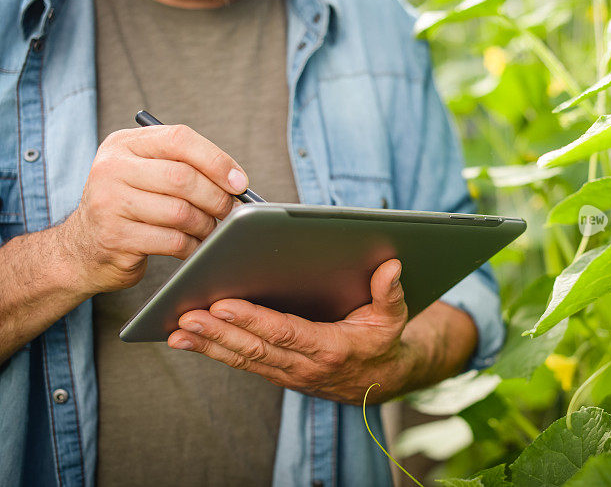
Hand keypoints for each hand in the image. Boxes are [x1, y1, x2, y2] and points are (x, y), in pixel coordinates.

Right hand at [61, 124, 247, 294]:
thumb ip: (183, 167)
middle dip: (217, 197)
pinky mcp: (116, 238)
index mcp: (124, 144)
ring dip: (206, 225)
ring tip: (211, 230)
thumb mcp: (145, 174)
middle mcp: (112, 168)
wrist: (82, 249)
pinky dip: (193, 246)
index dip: (216, 160)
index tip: (240, 182)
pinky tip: (195, 246)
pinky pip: (173, 241)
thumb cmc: (129, 207)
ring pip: (181, 211)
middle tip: (230, 211)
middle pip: (183, 177)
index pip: (179, 139)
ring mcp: (110, 203)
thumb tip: (237, 182)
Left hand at [167, 259, 425, 404]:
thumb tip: (391, 266)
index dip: (253, 320)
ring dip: (208, 345)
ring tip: (178, 328)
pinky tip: (188, 340)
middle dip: (217, 332)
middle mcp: (305, 365)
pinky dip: (214, 352)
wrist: (380, 382)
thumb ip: (390, 292)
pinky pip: (243, 363)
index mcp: (331, 347)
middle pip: (255, 348)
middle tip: (186, 315)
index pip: (285, 332)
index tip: (223, 305)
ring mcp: (288, 373)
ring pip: (243, 359)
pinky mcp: (278, 373)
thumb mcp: (394, 317)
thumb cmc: (382, 341)